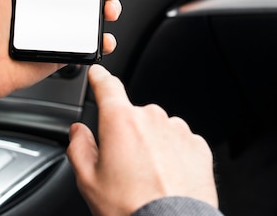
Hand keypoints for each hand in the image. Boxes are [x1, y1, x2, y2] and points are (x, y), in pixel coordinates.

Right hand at [67, 65, 218, 215]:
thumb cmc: (131, 207)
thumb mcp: (88, 180)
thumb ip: (78, 147)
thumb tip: (78, 132)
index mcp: (121, 121)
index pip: (107, 85)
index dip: (100, 77)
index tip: (98, 74)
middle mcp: (151, 118)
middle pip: (132, 115)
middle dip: (126, 134)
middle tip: (123, 165)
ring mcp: (178, 131)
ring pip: (157, 129)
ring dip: (151, 144)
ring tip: (148, 177)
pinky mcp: (198, 146)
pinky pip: (179, 142)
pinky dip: (172, 155)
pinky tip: (166, 178)